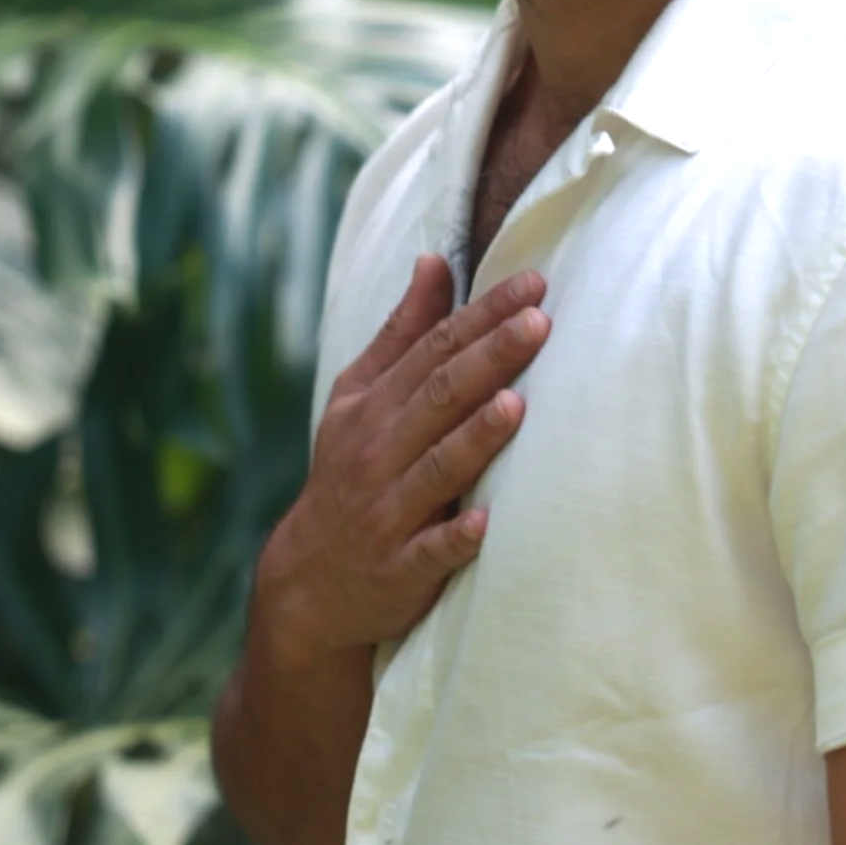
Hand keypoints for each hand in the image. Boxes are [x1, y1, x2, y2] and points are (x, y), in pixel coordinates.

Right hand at [257, 254, 546, 663]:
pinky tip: (485, 522)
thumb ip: (403, 331)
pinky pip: (430, 553)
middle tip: (538, 322)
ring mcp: (389, 513)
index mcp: (375, 406)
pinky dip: (455, 539)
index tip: (532, 283)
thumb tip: (434, 259)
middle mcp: (380, 453)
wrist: (307, 584)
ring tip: (516, 405)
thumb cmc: (349, 470)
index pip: (434, 349)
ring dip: (475, 438)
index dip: (482, 314)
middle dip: (489, 357)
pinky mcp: (400, 571)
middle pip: (439, 397)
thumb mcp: (358, 396)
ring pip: (437, 469)